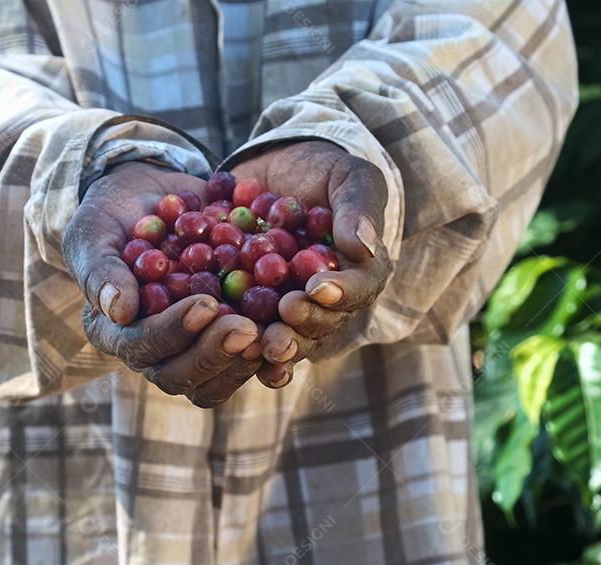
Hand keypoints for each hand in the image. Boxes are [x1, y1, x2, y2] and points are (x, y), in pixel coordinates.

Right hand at [63, 162, 262, 406]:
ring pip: (217, 381)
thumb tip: (119, 312)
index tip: (204, 304)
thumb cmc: (111, 216)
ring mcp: (192, 348)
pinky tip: (293, 331)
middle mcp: (155, 352)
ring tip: (271, 334)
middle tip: (245, 327)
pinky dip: (271, 351)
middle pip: (181, 377)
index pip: (142, 348)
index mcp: (117, 333)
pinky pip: (249, 360)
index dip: (173, 332)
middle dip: (214, 354)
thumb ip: (101, 270)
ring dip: (244, 362)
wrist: (150, 198)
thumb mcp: (94, 232)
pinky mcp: (225, 336)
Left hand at [229, 141, 393, 386]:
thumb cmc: (320, 171)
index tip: (317, 288)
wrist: (271, 174)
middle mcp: (330, 300)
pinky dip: (246, 349)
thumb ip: (357, 206)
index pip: (359, 288)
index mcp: (360, 271)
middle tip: (286, 313)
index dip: (341, 292)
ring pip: (291, 336)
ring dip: (277, 344)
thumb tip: (364, 245)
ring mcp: (293, 308)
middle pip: (324, 322)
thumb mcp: (346, 175)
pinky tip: (237, 357)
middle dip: (306, 323)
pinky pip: (255, 335)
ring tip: (258, 344)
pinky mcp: (258, 312)